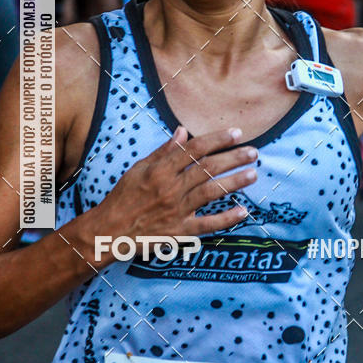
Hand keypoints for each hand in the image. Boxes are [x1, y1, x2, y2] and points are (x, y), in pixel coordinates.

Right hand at [81, 126, 256, 268]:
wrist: (109, 231)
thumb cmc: (123, 197)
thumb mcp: (139, 168)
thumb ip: (164, 151)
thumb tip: (182, 131)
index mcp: (160, 170)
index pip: (195, 149)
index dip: (217, 139)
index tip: (236, 133)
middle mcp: (171, 188)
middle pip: (208, 168)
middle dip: (233, 158)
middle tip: (253, 152)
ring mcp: (177, 210)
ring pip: (211, 192)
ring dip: (234, 182)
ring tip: (253, 174)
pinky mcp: (179, 231)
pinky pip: (207, 225)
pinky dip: (226, 219)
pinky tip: (244, 212)